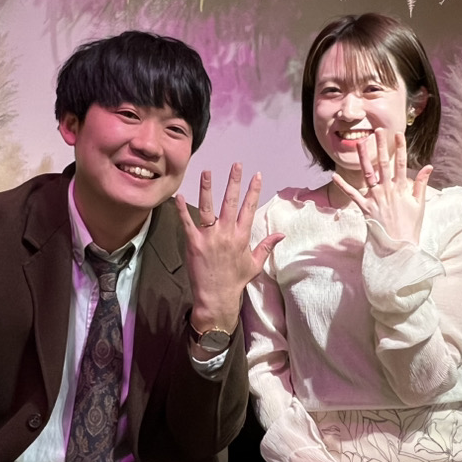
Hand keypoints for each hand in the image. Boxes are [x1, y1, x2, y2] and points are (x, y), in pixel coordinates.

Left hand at [175, 164, 283, 332]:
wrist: (217, 297)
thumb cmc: (235, 280)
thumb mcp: (255, 263)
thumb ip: (267, 246)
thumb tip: (281, 234)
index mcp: (242, 236)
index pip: (250, 208)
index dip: (254, 190)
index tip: (257, 175)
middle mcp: (227, 233)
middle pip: (231, 202)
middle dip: (234, 182)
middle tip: (236, 164)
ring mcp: (210, 237)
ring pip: (208, 208)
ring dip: (207, 188)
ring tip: (207, 171)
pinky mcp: (194, 243)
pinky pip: (187, 223)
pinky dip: (182, 210)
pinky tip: (179, 196)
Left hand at [331, 130, 431, 242]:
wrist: (399, 247)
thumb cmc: (410, 227)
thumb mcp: (419, 205)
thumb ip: (421, 184)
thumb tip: (428, 167)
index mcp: (402, 189)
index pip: (402, 164)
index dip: (400, 147)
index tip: (399, 134)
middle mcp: (388, 190)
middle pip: (384, 164)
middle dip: (381, 146)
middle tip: (378, 130)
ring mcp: (375, 198)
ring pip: (368, 174)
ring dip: (364, 158)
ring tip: (359, 143)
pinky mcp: (365, 208)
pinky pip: (352, 195)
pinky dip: (343, 185)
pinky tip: (334, 175)